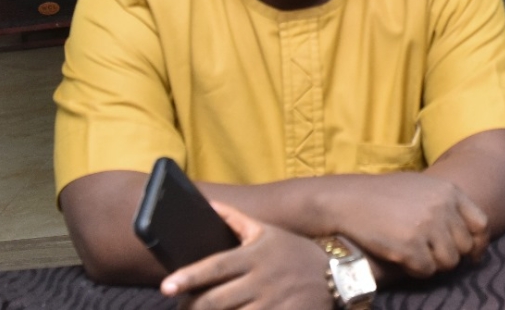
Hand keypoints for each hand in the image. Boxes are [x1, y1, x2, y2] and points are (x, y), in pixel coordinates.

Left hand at [161, 202, 331, 309]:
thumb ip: (236, 219)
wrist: (338, 273)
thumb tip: (209, 204)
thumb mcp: (268, 232)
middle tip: (181, 307)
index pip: (215, 267)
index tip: (167, 286)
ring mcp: (272, 303)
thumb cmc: (295, 251)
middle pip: (215, 300)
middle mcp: (261, 280)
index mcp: (255, 255)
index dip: (188, 278)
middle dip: (192, 307)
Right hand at [332, 172, 488, 277]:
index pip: (481, 223)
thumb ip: (447, 204)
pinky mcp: (409, 246)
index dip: (479, 243)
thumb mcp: (422, 187)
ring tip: (414, 254)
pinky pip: (426, 271)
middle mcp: (442, 207)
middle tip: (430, 254)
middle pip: (464, 247)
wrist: (348, 200)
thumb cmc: (384, 195)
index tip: (473, 255)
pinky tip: (402, 259)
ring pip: (448, 262)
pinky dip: (416, 270)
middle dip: (450, 255)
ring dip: (433, 263)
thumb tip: (474, 234)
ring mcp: (426, 226)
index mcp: (448, 190)